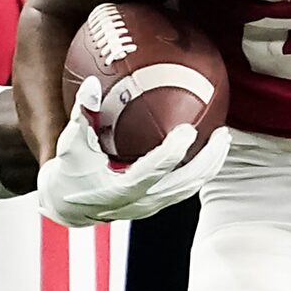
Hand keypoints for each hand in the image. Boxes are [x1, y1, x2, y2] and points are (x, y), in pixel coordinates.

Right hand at [35, 78, 229, 225]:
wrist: (67, 205)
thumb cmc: (69, 170)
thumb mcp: (70, 143)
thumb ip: (81, 114)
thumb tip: (92, 83)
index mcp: (121, 188)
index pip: (155, 170)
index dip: (174, 151)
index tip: (188, 129)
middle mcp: (141, 202)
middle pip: (185, 183)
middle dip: (208, 159)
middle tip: (222, 133)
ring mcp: (151, 207)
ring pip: (189, 188)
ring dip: (210, 165)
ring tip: (223, 139)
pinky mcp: (155, 206)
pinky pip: (184, 188)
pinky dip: (199, 171)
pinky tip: (207, 151)